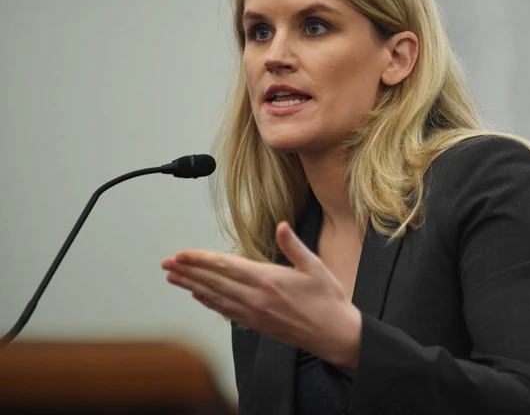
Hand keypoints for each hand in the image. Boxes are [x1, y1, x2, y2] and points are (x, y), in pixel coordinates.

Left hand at [161, 221, 361, 373]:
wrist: (333, 333)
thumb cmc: (327, 299)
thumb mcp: (315, 266)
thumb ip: (294, 246)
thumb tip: (282, 226)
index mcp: (269, 280)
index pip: (226, 266)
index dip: (201, 259)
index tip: (182, 253)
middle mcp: (256, 297)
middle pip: (215, 281)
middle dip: (188, 271)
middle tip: (167, 263)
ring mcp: (254, 313)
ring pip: (216, 297)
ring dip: (192, 286)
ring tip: (173, 278)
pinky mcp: (256, 324)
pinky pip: (226, 311)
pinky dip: (209, 302)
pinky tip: (198, 295)